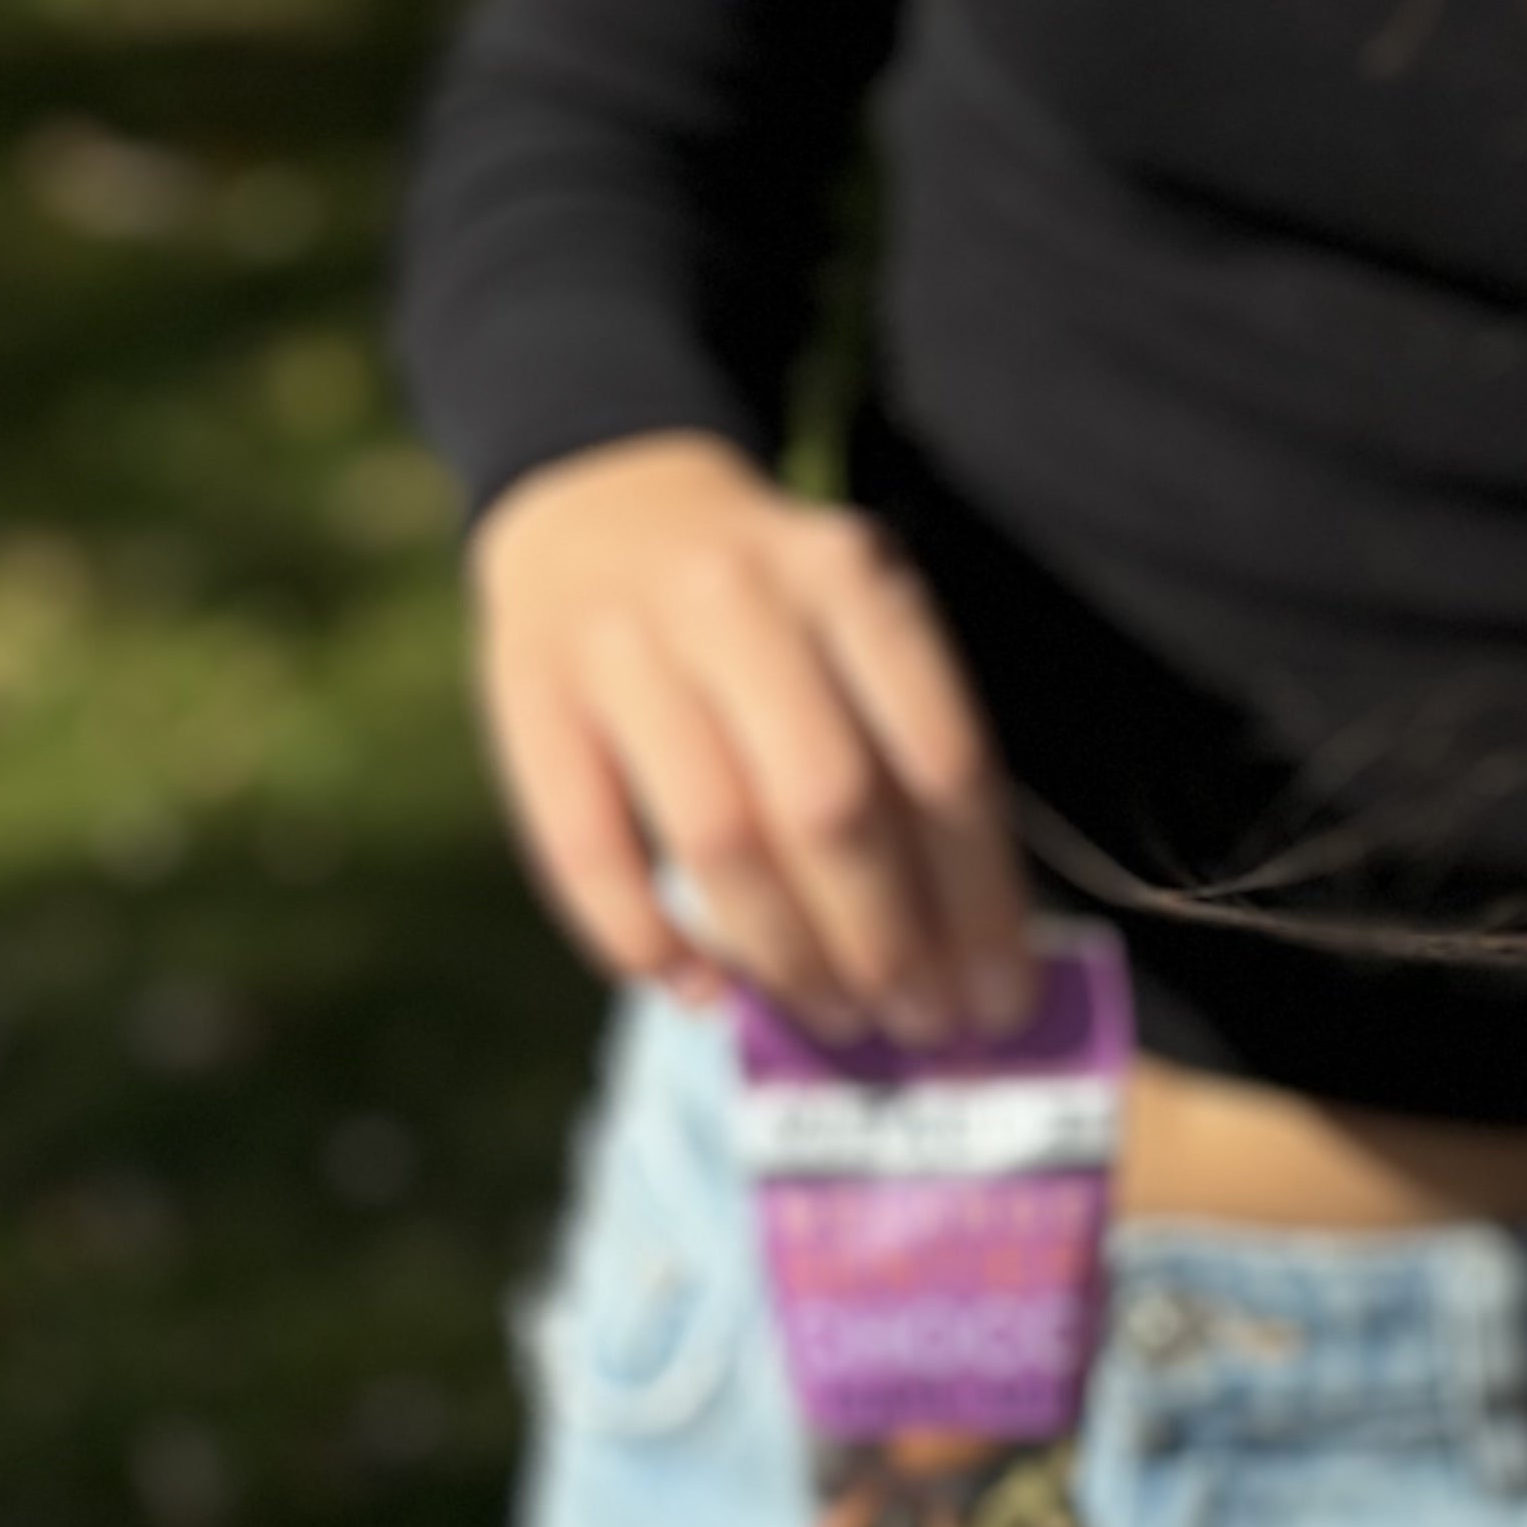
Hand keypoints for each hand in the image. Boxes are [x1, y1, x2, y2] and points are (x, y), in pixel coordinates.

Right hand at [471, 433, 1033, 1045]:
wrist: (602, 503)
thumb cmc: (769, 609)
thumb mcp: (858, 624)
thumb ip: (908, 758)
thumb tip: (965, 962)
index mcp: (848, 578)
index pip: (939, 761)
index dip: (977, 902)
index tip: (998, 1003)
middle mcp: (736, 597)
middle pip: (830, 807)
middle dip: (885, 943)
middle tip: (913, 1023)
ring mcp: (621, 644)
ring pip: (717, 838)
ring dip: (783, 956)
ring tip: (829, 1015)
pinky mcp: (528, 697)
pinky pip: (588, 851)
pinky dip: (647, 942)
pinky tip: (699, 990)